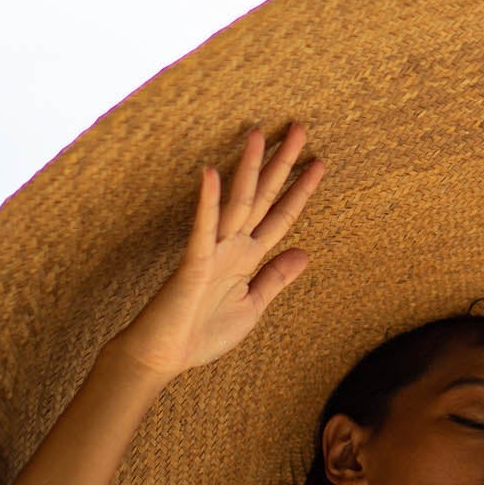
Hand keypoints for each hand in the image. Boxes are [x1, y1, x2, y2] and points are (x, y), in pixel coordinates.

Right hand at [115, 122, 325, 378]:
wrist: (164, 356)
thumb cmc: (203, 333)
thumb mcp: (253, 306)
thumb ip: (276, 278)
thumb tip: (305, 252)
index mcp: (249, 257)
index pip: (281, 216)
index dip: (301, 190)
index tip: (319, 163)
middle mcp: (233, 247)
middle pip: (263, 198)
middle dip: (282, 165)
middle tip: (300, 128)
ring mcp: (213, 251)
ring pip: (236, 203)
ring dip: (248, 169)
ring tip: (258, 134)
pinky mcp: (193, 264)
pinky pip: (202, 229)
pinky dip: (207, 203)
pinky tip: (211, 174)